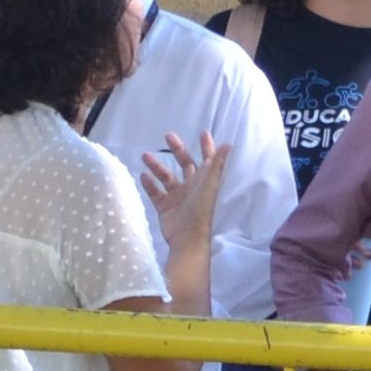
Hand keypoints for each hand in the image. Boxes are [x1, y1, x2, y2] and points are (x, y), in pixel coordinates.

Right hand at [139, 130, 231, 253]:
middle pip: (184, 164)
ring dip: (156, 166)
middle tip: (168, 136)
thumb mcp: (209, 183)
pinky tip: (142, 176)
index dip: (207, 147)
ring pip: (166, 177)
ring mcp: (177, 197)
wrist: (187, 237)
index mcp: (203, 180)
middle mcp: (191, 187)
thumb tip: (228, 145)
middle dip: (177, 150)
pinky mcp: (165, 208)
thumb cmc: (201, 209)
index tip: (204, 133)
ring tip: (145, 155)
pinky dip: (149, 185)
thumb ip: (216, 163)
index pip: (207, 159)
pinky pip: (155, 193)